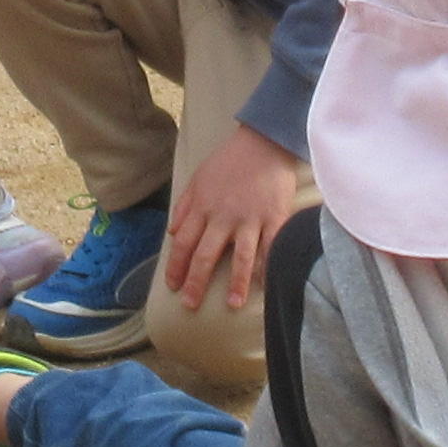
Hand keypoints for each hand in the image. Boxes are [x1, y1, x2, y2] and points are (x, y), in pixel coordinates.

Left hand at [161, 123, 305, 314]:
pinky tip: (265, 284)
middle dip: (196, 283)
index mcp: (203, 207)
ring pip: (240, 257)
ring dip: (235, 283)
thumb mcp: (199, 178)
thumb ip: (184, 206)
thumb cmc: (230, 161)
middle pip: (206, 255)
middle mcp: (224, 216)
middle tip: (191, 305)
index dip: (177, 267)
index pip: (183, 244)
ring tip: (231, 304)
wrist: (264, 141)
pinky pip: (271, 246)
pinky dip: (268, 266)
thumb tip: (172, 233)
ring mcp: (251, 218)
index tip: (173, 287)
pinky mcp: (275, 216)